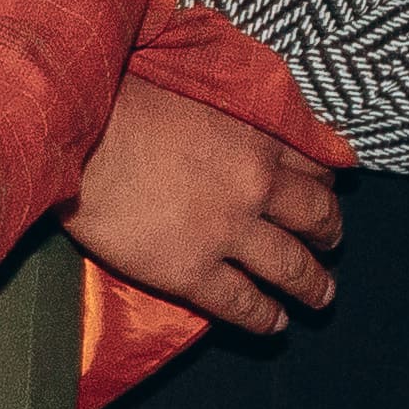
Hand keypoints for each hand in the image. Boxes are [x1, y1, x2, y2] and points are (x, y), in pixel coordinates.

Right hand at [69, 81, 345, 333]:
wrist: (77, 136)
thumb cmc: (120, 98)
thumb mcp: (192, 84)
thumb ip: (226, 106)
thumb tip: (230, 115)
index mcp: (256, 135)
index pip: (314, 162)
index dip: (325, 179)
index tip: (328, 188)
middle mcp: (255, 185)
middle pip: (315, 215)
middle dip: (328, 232)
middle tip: (330, 243)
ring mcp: (227, 232)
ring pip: (290, 266)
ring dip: (312, 284)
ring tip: (322, 296)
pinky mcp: (192, 272)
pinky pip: (242, 302)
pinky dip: (265, 317)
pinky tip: (275, 324)